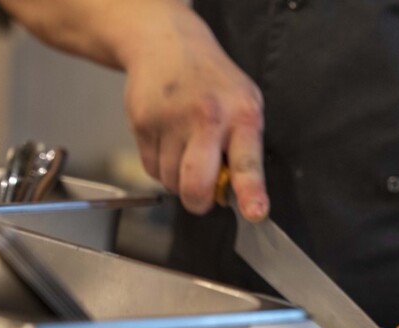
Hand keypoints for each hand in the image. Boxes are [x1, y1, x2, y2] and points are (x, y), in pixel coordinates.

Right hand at [122, 7, 267, 220]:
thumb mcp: (245, 105)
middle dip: (198, 202)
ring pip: (171, 182)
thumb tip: (239, 197)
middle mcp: (208, 119)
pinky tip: (169, 143)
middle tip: (202, 196)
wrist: (167, 43)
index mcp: (243, 117)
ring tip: (186, 152)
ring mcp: (171, 120)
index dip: (251, 194)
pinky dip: (160, 168)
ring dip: (178, 180)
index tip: (256, 213)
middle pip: (196, 184)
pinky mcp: (142, 122)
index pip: (248, 164)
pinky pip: (151, 170)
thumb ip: (245, 149)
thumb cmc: (215, 83)